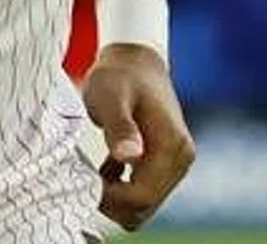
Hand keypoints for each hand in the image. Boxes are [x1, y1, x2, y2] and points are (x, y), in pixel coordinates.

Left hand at [81, 45, 195, 232]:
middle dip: (112, 201)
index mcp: (171, 146)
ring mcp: (176, 162)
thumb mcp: (110, 96)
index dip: (110, 197)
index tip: (85, 180)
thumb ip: (119, 126)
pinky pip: (144, 194)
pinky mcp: (166, 163)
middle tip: (85, 176)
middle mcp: (181, 158)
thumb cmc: (118, 75)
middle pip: (144, 206)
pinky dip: (122, 189)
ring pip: (144, 205)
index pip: (142, 196)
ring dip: (116, 196)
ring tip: (95, 170)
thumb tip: (130, 157)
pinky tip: (106, 168)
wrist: (134, 60)